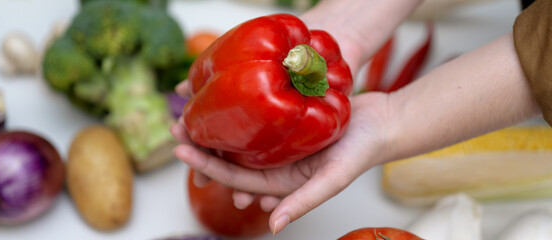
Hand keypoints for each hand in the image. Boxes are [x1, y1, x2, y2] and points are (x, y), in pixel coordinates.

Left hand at [171, 91, 392, 233]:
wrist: (380, 123)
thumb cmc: (360, 153)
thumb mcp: (333, 179)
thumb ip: (304, 201)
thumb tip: (272, 225)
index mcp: (280, 182)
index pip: (235, 177)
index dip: (206, 165)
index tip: (181, 149)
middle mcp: (275, 164)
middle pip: (230, 157)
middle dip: (202, 144)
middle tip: (176, 125)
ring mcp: (278, 143)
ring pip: (238, 137)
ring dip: (215, 127)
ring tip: (191, 112)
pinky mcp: (285, 123)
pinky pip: (254, 119)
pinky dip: (237, 112)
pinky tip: (221, 100)